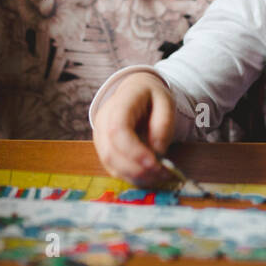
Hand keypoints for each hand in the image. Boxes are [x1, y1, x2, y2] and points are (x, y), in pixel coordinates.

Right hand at [92, 72, 176, 186]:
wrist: (136, 90)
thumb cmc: (151, 96)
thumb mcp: (166, 102)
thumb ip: (163, 124)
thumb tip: (158, 151)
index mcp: (120, 103)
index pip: (117, 130)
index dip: (134, 151)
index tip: (155, 163)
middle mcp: (103, 119)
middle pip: (111, 152)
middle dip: (137, 169)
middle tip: (162, 174)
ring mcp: (99, 134)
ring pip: (110, 163)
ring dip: (135, 175)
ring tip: (158, 175)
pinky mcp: (103, 147)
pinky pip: (113, 167)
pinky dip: (131, 175)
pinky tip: (148, 175)